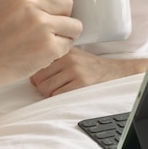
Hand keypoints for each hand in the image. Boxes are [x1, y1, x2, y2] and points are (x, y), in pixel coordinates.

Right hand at [0, 0, 82, 104]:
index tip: (47, 4)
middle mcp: (26, 3)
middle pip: (68, 1)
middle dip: (61, 13)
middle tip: (45, 23)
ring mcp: (38, 25)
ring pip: (74, 23)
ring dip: (65, 31)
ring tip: (47, 36)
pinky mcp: (47, 47)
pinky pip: (69, 42)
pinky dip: (60, 48)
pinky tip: (43, 49)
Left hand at [30, 47, 147, 96]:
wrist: (115, 72)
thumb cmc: (91, 67)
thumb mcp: (74, 55)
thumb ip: (55, 57)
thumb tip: (31, 70)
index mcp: (64, 50)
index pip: (37, 62)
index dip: (38, 74)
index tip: (44, 78)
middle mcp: (68, 58)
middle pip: (38, 78)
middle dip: (42, 86)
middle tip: (54, 86)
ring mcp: (75, 70)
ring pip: (45, 88)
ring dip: (49, 94)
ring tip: (61, 90)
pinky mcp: (80, 84)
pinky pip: (56, 95)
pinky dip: (58, 98)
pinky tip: (67, 94)